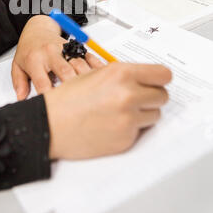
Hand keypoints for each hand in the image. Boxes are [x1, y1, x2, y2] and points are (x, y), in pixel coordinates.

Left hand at [12, 15, 103, 99]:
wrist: (38, 29)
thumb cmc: (29, 49)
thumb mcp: (18, 65)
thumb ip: (19, 83)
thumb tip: (21, 99)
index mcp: (34, 60)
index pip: (42, 82)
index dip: (48, 96)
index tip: (53, 108)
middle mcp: (51, 53)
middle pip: (65, 72)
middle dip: (72, 88)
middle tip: (78, 104)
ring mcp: (65, 49)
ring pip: (79, 65)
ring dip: (87, 79)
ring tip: (93, 94)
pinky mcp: (75, 48)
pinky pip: (88, 58)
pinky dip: (96, 67)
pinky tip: (102, 77)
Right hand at [45, 63, 170, 159]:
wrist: (50, 124)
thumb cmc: (67, 99)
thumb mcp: (95, 74)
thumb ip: (124, 75)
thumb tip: (146, 78)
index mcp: (122, 73)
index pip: (163, 74)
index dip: (159, 79)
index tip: (156, 83)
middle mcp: (129, 94)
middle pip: (162, 96)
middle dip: (151, 97)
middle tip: (135, 99)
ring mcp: (129, 119)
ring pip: (155, 115)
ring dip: (143, 114)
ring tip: (119, 112)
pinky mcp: (126, 139)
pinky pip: (140, 132)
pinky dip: (130, 129)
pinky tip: (111, 125)